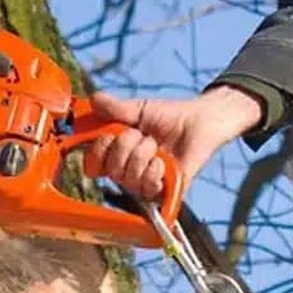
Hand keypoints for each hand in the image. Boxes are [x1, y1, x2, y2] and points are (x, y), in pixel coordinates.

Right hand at [86, 86, 264, 199]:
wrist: (199, 122)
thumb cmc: (169, 116)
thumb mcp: (139, 109)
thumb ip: (115, 108)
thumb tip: (93, 100)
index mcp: (117, 151)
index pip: (93, 163)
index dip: (98, 151)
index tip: (108, 135)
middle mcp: (127, 170)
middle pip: (111, 170)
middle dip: (126, 147)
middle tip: (142, 135)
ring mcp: (145, 182)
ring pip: (129, 179)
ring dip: (143, 157)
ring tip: (157, 147)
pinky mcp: (164, 191)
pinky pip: (148, 188)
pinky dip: (155, 171)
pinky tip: (164, 161)